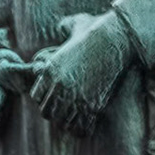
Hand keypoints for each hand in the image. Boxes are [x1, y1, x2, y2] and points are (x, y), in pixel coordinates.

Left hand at [31, 12, 134, 136]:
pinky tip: (88, 121)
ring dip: (68, 121)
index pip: (36, 96)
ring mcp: (75, 97)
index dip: (46, 97)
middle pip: (47, 112)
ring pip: (62, 122)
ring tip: (77, 116)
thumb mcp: (75, 26)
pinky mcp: (92, 106)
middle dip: (55, 112)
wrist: (117, 40)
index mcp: (50, 69)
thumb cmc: (98, 31)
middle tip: (66, 108)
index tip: (56, 96)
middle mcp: (59, 85)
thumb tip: (61, 26)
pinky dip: (82, 128)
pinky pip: (80, 128)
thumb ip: (65, 27)